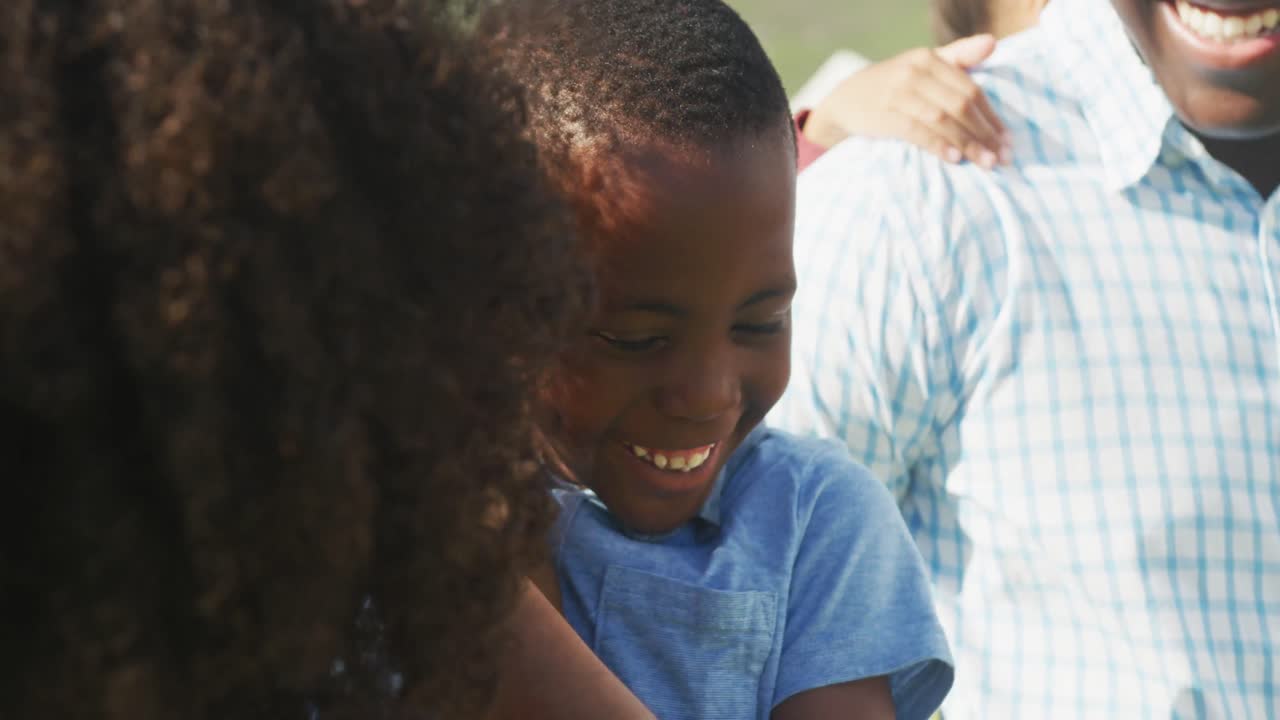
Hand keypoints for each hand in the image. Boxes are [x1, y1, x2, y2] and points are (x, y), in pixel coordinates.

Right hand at [802, 35, 1009, 167]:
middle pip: (961, 105)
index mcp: (929, 58)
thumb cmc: (892, 85)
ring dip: (968, 143)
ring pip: (943, 120)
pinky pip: (918, 132)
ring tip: (986, 162)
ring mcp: (898, 93)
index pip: (970, 89)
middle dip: (985, 133)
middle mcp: (915, 72)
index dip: (991, 116)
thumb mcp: (922, 66)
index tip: (1007, 140)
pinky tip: (955, 159)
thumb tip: (993, 43)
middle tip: (1002, 157)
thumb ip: (958, 56)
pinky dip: (939, 145)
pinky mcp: (885, 115)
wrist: (845, 99)